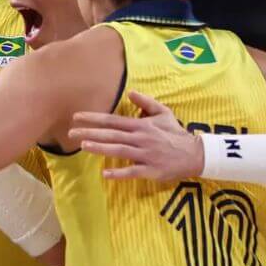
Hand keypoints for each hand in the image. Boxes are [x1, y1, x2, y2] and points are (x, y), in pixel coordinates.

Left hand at [68, 90, 199, 179]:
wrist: (195, 154)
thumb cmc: (176, 133)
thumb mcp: (164, 113)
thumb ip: (146, 103)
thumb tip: (130, 92)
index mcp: (141, 125)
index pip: (113, 120)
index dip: (94, 118)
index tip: (77, 116)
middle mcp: (141, 138)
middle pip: (111, 134)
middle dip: (90, 132)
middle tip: (71, 132)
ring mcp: (145, 154)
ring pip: (119, 150)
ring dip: (101, 148)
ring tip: (84, 146)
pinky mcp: (150, 170)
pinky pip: (132, 172)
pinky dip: (119, 173)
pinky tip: (105, 174)